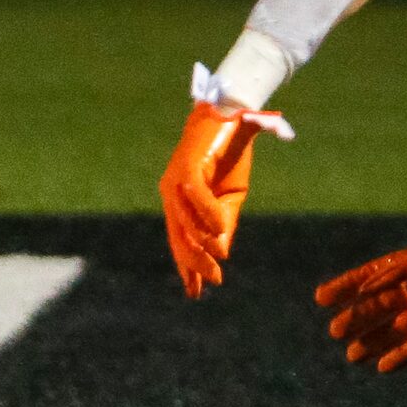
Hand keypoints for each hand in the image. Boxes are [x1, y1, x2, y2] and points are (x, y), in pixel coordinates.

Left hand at [159, 86, 291, 298]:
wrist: (234, 114)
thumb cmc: (230, 153)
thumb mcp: (231, 197)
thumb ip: (224, 223)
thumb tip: (222, 253)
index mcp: (179, 200)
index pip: (179, 240)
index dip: (187, 266)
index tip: (196, 291)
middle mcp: (172, 192)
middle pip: (178, 238)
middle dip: (194, 264)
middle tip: (213, 281)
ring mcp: (176, 180)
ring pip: (184, 223)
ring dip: (202, 246)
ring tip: (217, 264)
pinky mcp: (188, 167)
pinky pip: (195, 197)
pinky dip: (208, 216)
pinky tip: (221, 234)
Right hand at [314, 219, 406, 370]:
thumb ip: (392, 272)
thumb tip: (364, 288)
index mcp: (404, 265)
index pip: (367, 278)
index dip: (344, 287)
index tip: (321, 298)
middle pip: (377, 307)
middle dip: (355, 319)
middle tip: (334, 332)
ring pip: (393, 329)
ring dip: (373, 342)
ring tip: (352, 355)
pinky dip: (401, 356)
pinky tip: (382, 368)